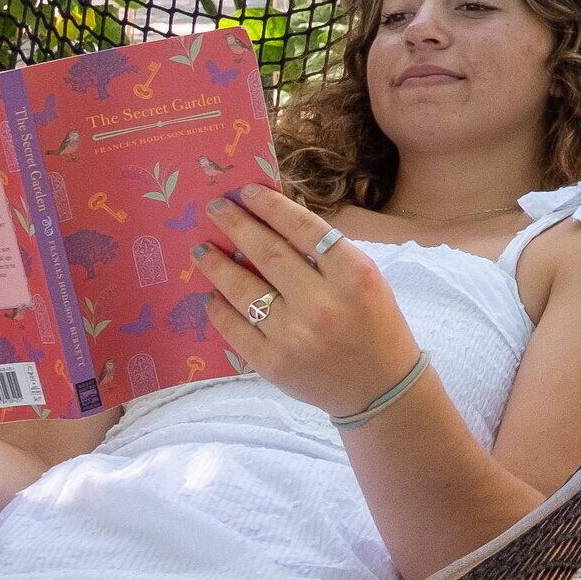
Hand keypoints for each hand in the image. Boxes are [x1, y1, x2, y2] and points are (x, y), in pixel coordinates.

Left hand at [194, 185, 421, 420]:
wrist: (379, 387)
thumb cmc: (374, 323)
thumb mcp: (364, 279)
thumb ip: (325, 254)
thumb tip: (270, 221)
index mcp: (354, 275)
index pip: (304, 229)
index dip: (271, 206)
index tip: (247, 192)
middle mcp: (323, 304)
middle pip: (268, 253)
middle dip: (236, 226)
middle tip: (215, 208)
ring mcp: (294, 336)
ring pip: (243, 290)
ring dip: (216, 265)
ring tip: (201, 250)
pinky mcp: (273, 363)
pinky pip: (234, 327)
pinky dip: (218, 307)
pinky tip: (212, 294)